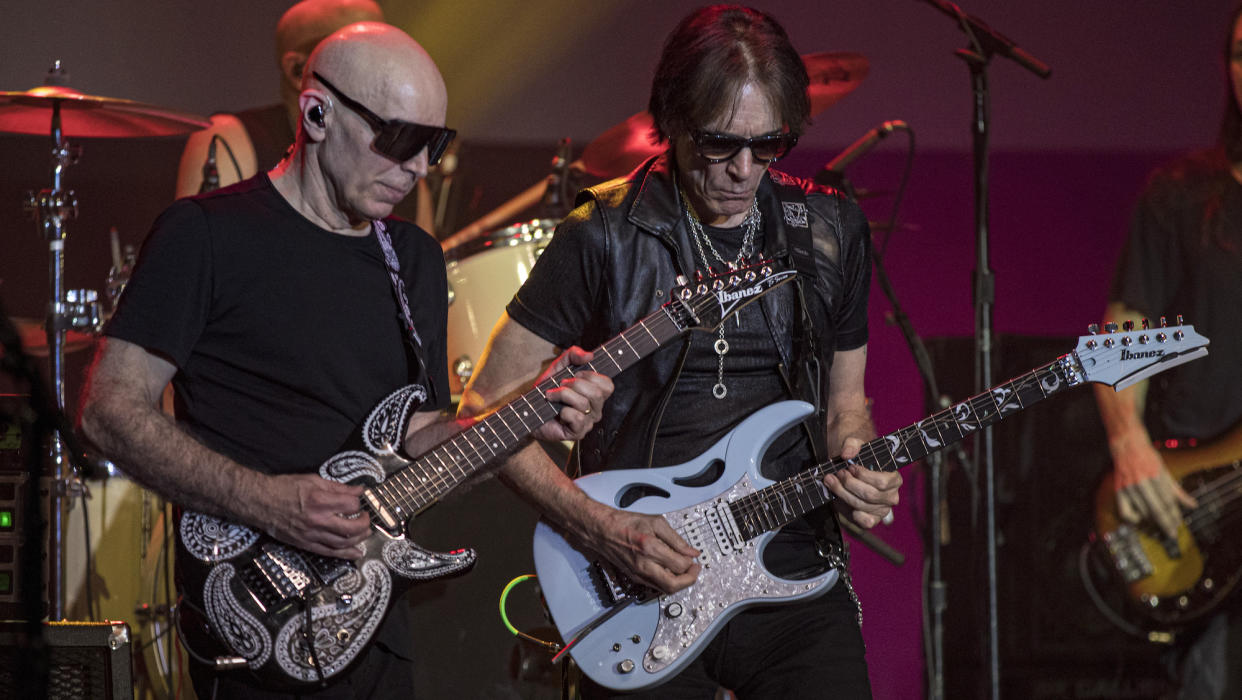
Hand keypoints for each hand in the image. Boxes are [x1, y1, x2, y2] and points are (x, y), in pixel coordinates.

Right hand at [255, 473, 371, 558]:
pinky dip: (344, 554)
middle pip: (351, 528)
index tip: (357, 501)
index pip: (351, 505)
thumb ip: (337, 487)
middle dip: (364, 524)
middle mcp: (318, 519)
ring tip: (365, 534)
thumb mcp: (312, 480)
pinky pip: (328, 552)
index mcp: (320, 500)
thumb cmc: (283, 488)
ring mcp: (311, 534)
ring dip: (358, 539)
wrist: (260, 502)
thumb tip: (358, 490)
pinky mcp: (305, 543)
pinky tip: (355, 553)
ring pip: (342, 542)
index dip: (358, 503)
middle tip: (366, 519)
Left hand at [532, 346, 612, 441]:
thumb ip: (573, 355)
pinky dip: (564, 412)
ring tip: (552, 396)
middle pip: (597, 393)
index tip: (576, 374)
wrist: (529, 409)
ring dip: (564, 396)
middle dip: (575, 384)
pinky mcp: (578, 433)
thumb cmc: (546, 390)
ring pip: (584, 404)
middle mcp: (595, 408)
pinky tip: (558, 413)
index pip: (607, 385)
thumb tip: (589, 355)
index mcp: (595, 394)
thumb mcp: (559, 367)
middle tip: (561, 384)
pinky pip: (578, 418)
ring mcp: (588, 422)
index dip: (592, 376)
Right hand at [584, 505, 700, 594]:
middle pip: (673, 585)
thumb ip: (676, 539)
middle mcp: (644, 566)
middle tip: (694, 570)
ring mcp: (638, 574)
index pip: (680, 565)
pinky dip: (666, 581)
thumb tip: (691, 552)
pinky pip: (655, 586)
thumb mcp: (656, 522)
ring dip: (678, 583)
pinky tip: (669, 570)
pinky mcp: (635, 577)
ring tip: (683, 570)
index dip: (692, 563)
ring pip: (664, 590)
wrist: (602, 530)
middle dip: (689, 580)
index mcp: (650, 549)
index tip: (694, 558)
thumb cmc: (626, 524)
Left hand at [824, 436, 901, 528]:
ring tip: (832, 481)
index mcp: (894, 478)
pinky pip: (866, 522)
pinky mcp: (872, 519)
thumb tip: (847, 454)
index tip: (850, 467)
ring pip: (862, 506)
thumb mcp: (854, 443)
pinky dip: (853, 514)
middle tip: (838, 474)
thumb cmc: (857, 456)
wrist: (848, 467)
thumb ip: (852, 444)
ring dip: (843, 494)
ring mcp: (882, 509)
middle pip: (870, 495)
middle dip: (849, 484)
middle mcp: (891, 496)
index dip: (863, 476)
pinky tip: (843, 502)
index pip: (882, 482)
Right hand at [1112, 438, 1194, 539]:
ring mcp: (1128, 487)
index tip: (1178, 523)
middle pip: (1157, 509)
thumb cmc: (1149, 458)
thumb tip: (1192, 505)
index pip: (1168, 501)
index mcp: (1155, 475)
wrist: (1127, 446)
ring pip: (1143, 512)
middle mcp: (1141, 482)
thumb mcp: (1166, 472)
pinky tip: (1140, 518)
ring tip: (1160, 523)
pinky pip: (1125, 512)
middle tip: (1172, 533)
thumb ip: (1178, 491)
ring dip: (1153, 520)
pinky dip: (1133, 518)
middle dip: (1166, 523)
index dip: (1174, 514)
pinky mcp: (1119, 490)